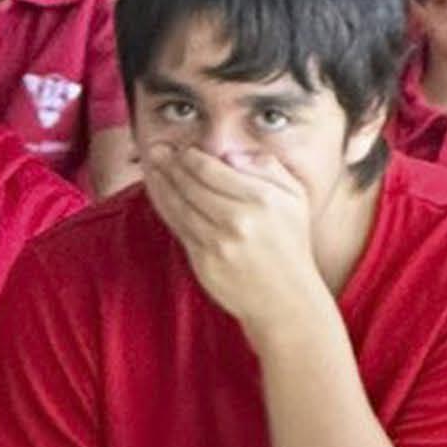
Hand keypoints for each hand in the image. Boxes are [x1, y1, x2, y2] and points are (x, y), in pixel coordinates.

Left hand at [141, 142, 327, 344]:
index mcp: (261, 198)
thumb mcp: (294, 197)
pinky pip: (179, 229)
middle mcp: (238, 219)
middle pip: (192, 185)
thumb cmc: (290, 243)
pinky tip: (160, 194)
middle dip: (170, 165)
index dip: (191, 157)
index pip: (213, 170)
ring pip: (180, 206)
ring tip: (152, 167)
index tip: (181, 148)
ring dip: (162, 184)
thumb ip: (267, 168)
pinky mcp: (204, 263)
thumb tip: (230, 153)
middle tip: (156, 150)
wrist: (285, 299)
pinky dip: (166, 208)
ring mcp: (218, 243)